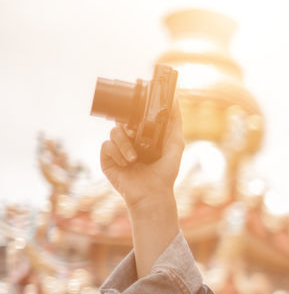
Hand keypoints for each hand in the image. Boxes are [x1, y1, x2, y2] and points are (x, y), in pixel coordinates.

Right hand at [99, 95, 185, 210]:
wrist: (152, 194)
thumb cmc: (165, 173)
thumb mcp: (176, 145)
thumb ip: (175, 123)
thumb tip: (175, 100)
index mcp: (144, 137)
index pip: (136, 118)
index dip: (136, 112)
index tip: (140, 106)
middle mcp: (130, 141)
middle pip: (122, 120)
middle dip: (128, 124)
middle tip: (135, 132)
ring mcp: (118, 150)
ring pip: (114, 132)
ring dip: (125, 144)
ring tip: (134, 158)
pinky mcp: (107, 159)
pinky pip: (106, 145)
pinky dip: (117, 153)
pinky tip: (125, 163)